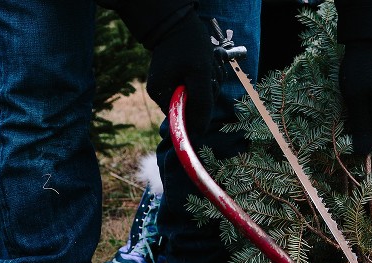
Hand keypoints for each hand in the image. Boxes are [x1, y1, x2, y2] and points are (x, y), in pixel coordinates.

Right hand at [146, 11, 216, 135]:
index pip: (185, 119)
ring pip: (198, 98)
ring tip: (207, 64)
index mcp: (162, 96)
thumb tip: (200, 131)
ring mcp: (170, 87)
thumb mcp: (199, 73)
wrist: (178, 22)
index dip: (201, 108)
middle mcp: (163, 94)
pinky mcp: (179, 80)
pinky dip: (206, 78)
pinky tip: (206, 64)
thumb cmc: (188, 45)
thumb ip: (201, 102)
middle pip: (192, 109)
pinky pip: (197, 88)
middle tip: (209, 72)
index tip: (208, 87)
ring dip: (209, 83)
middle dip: (207, 92)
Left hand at [339, 42, 371, 154]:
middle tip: (350, 119)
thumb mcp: (354, 99)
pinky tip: (367, 97)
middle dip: (368, 131)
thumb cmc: (359, 70)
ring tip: (357, 104)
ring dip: (371, 120)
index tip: (351, 137)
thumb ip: (360, 126)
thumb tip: (362, 153)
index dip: (367, 144)